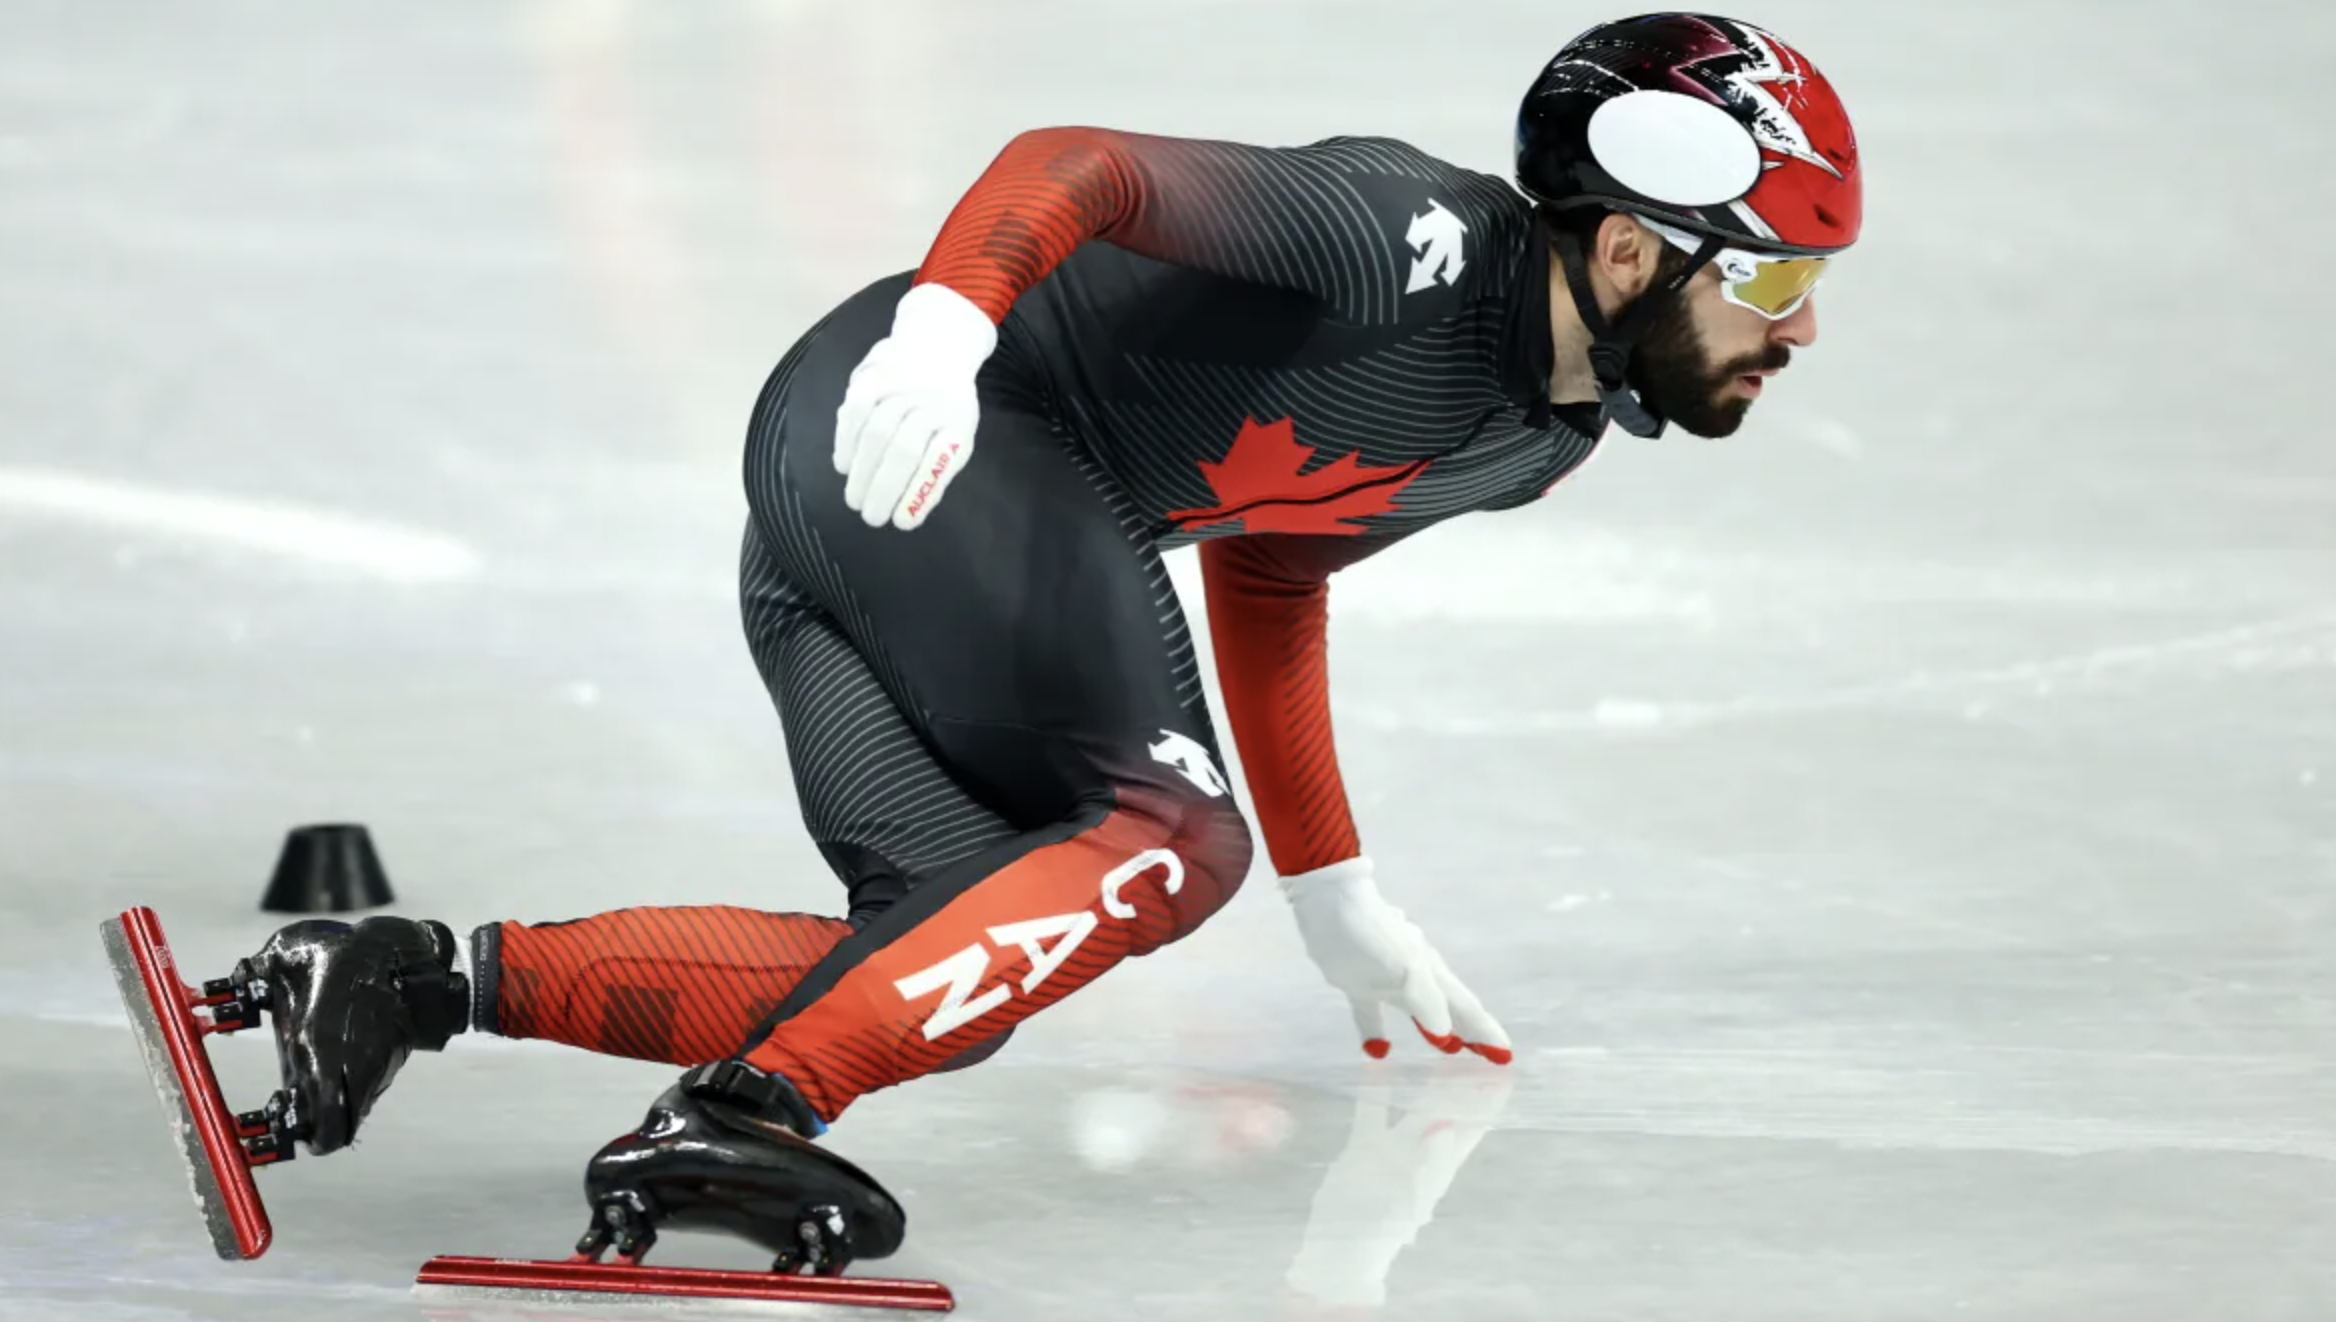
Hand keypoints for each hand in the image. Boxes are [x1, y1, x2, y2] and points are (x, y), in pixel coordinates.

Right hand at [831, 282, 996, 529]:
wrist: (936, 346)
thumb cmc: (946, 407)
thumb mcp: (957, 436)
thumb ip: (937, 471)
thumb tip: (910, 512)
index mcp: (958, 421)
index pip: (938, 462)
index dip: (918, 494)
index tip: (902, 523)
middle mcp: (932, 401)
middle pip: (904, 449)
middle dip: (884, 489)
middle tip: (871, 517)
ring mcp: (902, 385)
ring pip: (876, 432)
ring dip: (862, 472)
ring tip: (855, 500)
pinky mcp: (873, 374)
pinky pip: (854, 411)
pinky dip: (846, 443)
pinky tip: (843, 467)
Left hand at [1280, 856, 1511, 1063]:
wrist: (1328, 900)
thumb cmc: (1368, 938)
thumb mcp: (1404, 972)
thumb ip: (1428, 1003)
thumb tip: (1447, 1036)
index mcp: (1431, 972)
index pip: (1465, 1008)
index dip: (1484, 1032)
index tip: (1504, 1056)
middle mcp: (1416, 972)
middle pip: (1451, 1007)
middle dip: (1472, 1030)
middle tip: (1492, 1054)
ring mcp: (1387, 972)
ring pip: (1419, 1008)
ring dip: (1436, 1027)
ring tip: (1452, 1049)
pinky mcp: (1357, 975)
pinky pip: (1373, 1009)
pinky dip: (1377, 1029)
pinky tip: (1377, 1050)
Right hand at [1282, 1070, 1515, 1312]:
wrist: (1344, 1244)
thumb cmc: (1381, 1226)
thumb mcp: (1410, 1196)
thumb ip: (1428, 1161)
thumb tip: (1446, 1126)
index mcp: (1441, 1165)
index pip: (1473, 1125)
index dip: (1489, 1100)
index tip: (1504, 1070)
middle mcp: (1423, 1152)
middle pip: (1452, 1110)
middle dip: (1467, 1083)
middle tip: (1480, 1050)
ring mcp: (1394, 1148)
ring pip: (1417, 1107)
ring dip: (1431, 1083)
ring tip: (1443, 1053)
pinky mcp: (1365, 1147)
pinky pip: (1372, 1111)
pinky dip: (1376, 1089)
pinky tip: (1375, 1064)